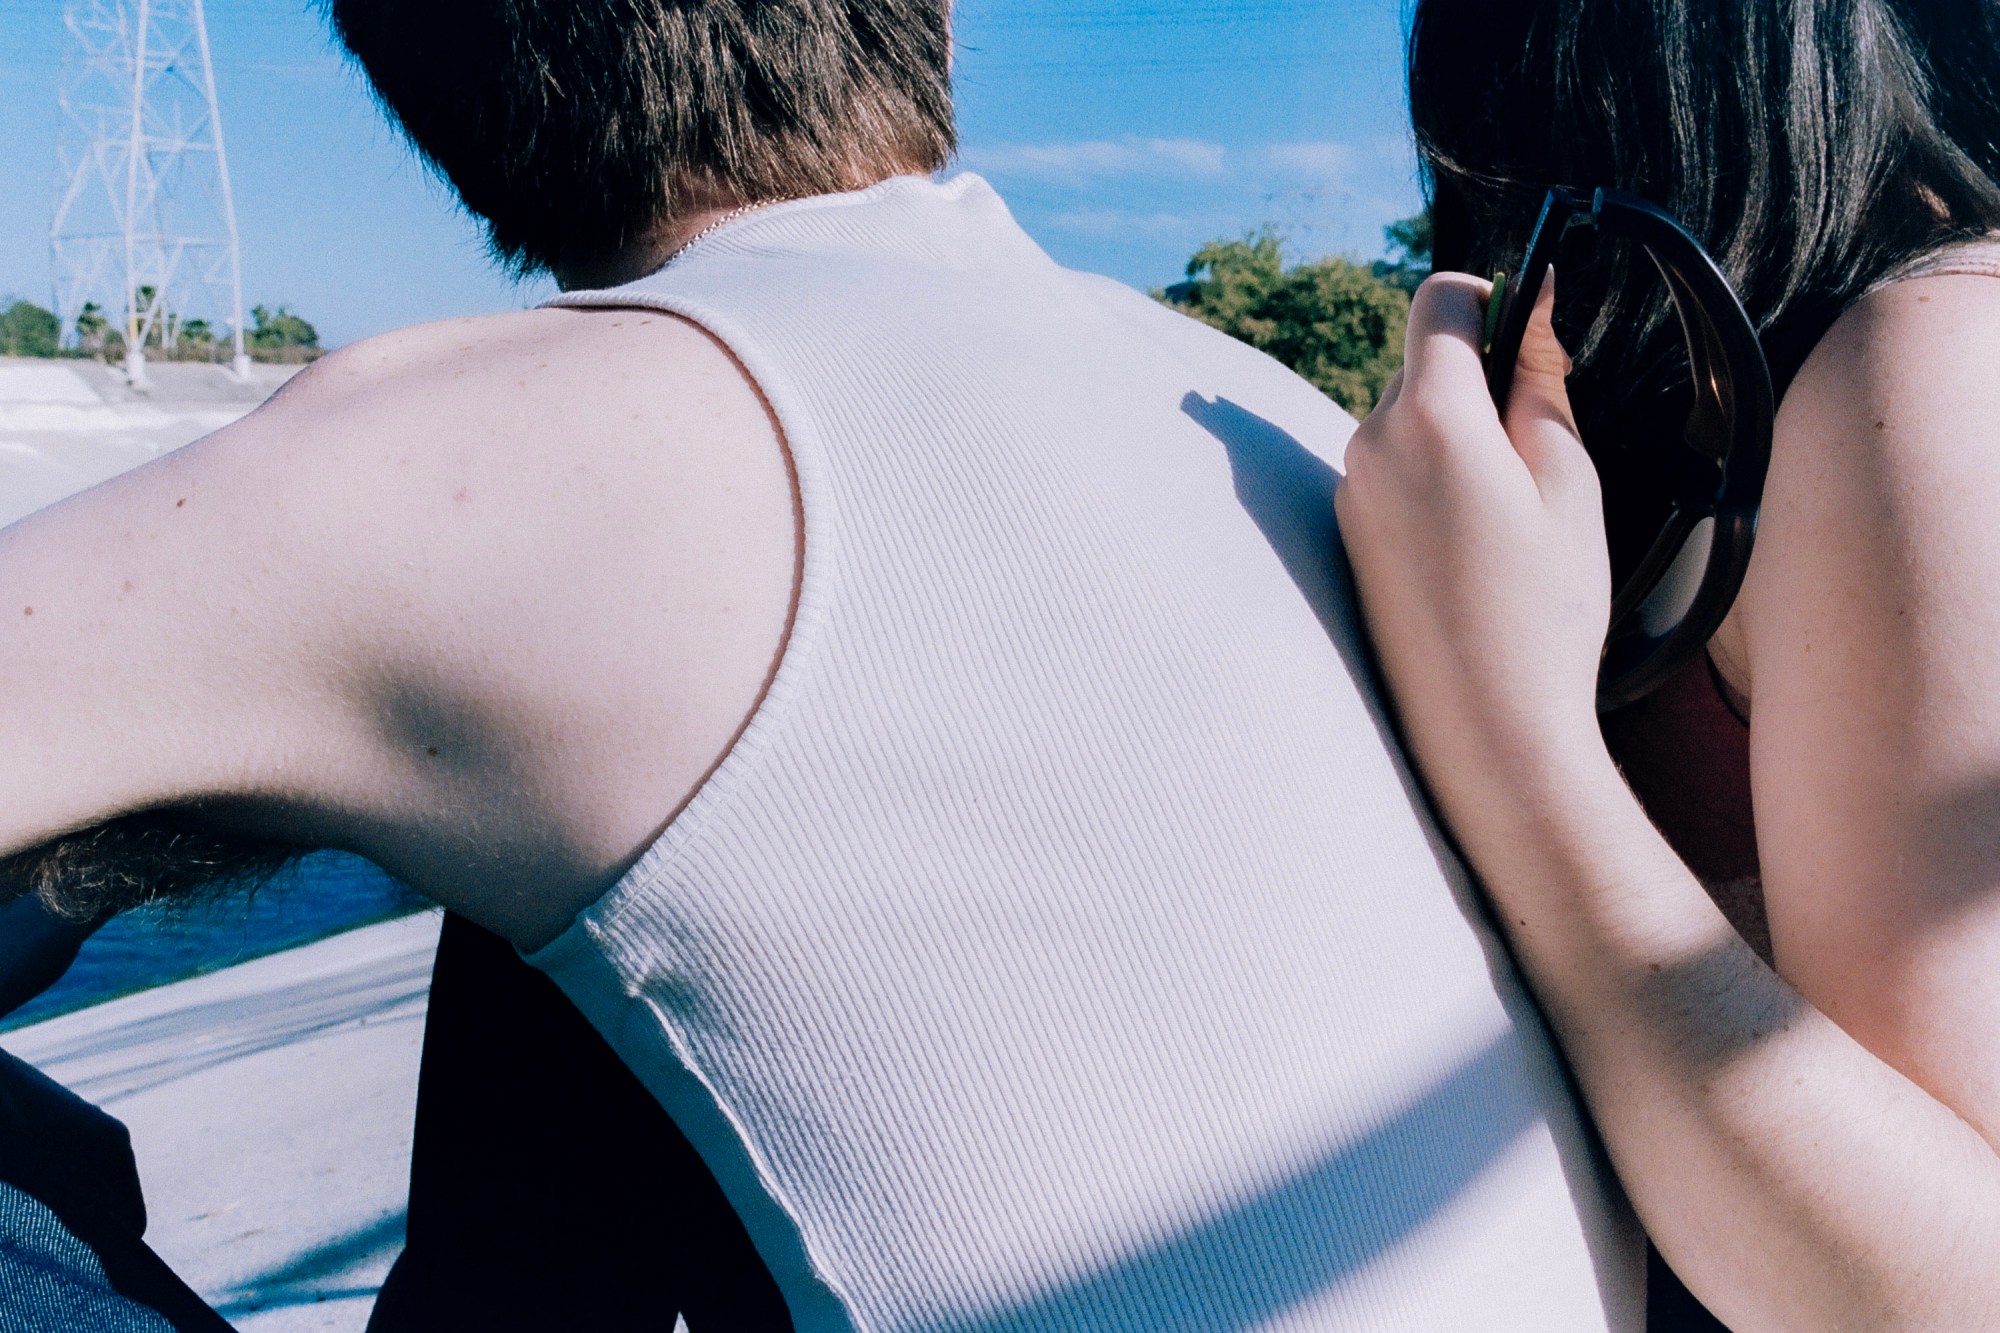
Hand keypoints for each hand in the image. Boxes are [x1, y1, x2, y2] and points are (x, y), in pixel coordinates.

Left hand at [1333, 271, 1611, 828]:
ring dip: (1455, 438)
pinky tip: (1471, 548)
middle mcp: (1371, 444)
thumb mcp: (1569, 482)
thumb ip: (1542, 384)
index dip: (1490, 297)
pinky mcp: (1346, 533)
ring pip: (1406, 423)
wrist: (1485, 728)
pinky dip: (1431, 483)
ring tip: (1508, 516)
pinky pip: (1391, 474)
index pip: (1438, 301)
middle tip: (1539, 447)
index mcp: (1431, 417)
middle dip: (1477, 382)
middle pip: (1422, 365)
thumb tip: (1534, 311)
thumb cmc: (1543, 611)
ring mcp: (1350, 491)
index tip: (1529, 326)